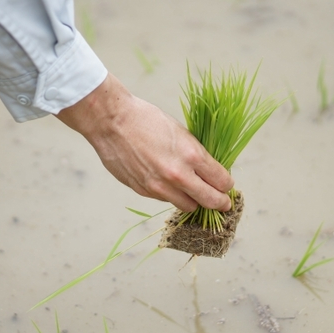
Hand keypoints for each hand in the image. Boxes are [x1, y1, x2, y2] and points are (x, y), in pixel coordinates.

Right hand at [56, 73, 233, 211]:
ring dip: (193, 201)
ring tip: (192, 192)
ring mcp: (159, 187)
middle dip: (220, 203)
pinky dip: (171, 195)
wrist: (111, 122)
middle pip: (210, 201)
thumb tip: (206, 171)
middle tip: (222, 204)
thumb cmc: (146, 120)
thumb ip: (194, 155)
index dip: (227, 185)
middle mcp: (178, 176)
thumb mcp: (180, 132)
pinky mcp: (144, 191)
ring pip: (188, 206)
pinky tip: (166, 182)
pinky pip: (165, 200)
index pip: (221, 181)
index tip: (226, 186)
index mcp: (191, 155)